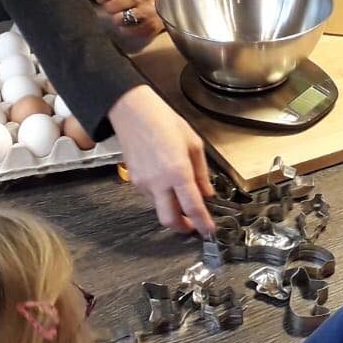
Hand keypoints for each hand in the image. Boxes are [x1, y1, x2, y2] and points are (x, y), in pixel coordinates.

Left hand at [91, 0, 163, 48]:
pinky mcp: (150, 27)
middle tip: (115, 5)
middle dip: (109, 6)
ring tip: (124, 13)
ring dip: (117, 18)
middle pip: (109, 6)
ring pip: (117, 20)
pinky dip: (125, 28)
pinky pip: (126, 31)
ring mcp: (147, 12)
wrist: (169, 1)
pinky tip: (130, 22)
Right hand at [108, 86, 215, 233]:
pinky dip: (162, 196)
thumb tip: (207, 193)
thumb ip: (202, 172)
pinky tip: (168, 183)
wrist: (133, 112)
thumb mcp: (193, 144)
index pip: (193, 207)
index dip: (203, 223)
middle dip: (183, 228)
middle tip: (194, 225)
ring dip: (173, 209)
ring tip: (183, 196)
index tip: (209, 231)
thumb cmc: (163, 121)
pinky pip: (151, 196)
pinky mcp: (134, 181)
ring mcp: (144, 183)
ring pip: (160, 208)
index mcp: (178, 171)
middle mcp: (159, 182)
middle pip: (170, 220)